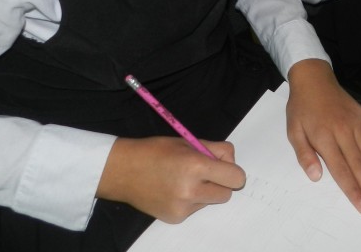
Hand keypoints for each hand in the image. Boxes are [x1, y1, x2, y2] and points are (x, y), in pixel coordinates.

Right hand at [98, 136, 244, 222]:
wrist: (124, 171)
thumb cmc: (157, 151)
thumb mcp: (188, 141)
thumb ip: (215, 150)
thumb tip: (231, 160)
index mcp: (196, 166)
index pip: (236, 178)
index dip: (233, 172)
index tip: (225, 167)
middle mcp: (191, 190)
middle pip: (227, 193)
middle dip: (221, 183)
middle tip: (206, 172)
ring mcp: (183, 208)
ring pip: (211, 202)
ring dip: (206, 192)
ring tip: (185, 180)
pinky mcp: (175, 218)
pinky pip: (196, 209)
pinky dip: (191, 200)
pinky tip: (174, 190)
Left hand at [285, 59, 360, 215]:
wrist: (314, 79)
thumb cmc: (301, 109)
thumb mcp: (293, 131)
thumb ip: (304, 155)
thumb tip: (316, 177)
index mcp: (324, 138)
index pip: (341, 170)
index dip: (353, 191)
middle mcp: (343, 132)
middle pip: (360, 166)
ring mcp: (356, 124)